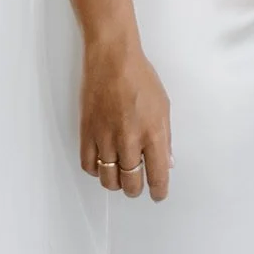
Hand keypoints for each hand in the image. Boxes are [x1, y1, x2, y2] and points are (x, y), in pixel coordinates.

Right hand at [80, 38, 171, 201]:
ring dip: (116, 184)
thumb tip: (167, 161)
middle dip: (136, 189)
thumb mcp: (163, 105)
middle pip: (131, 183)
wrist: (112, 59)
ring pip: (109, 180)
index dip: (159, 190)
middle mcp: (129, 140)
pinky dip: (97, 171)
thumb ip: (166, 137)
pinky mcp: (87, 134)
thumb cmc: (139, 77)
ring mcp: (106, 138)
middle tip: (138, 185)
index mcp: (153, 132)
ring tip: (121, 177)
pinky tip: (103, 165)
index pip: (158, 175)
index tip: (158, 194)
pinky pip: (89, 166)